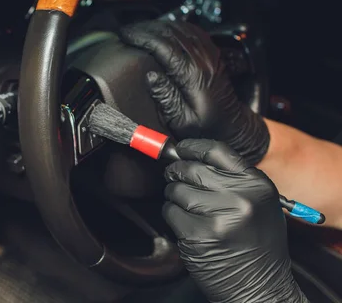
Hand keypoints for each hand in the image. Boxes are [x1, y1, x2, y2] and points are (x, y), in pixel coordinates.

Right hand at [121, 20, 268, 164]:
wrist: (232, 125)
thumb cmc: (206, 126)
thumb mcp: (181, 121)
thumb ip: (165, 98)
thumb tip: (150, 76)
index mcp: (193, 75)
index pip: (163, 46)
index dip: (141, 37)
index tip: (125, 36)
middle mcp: (203, 60)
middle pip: (171, 32)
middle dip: (145, 28)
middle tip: (127, 32)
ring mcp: (210, 55)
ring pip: (181, 28)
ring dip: (158, 26)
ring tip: (140, 30)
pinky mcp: (212, 54)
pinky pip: (192, 31)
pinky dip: (174, 27)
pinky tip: (162, 30)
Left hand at [163, 139, 306, 302]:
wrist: (262, 286)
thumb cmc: (257, 244)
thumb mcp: (258, 203)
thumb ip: (231, 179)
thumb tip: (191, 157)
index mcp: (256, 185)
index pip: (216, 150)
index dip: (192, 147)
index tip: (181, 149)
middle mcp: (239, 198)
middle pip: (191, 168)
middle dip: (177, 172)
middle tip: (175, 178)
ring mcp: (217, 217)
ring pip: (176, 190)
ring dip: (174, 197)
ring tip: (187, 208)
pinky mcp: (197, 235)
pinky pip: (170, 212)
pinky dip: (172, 216)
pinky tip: (187, 224)